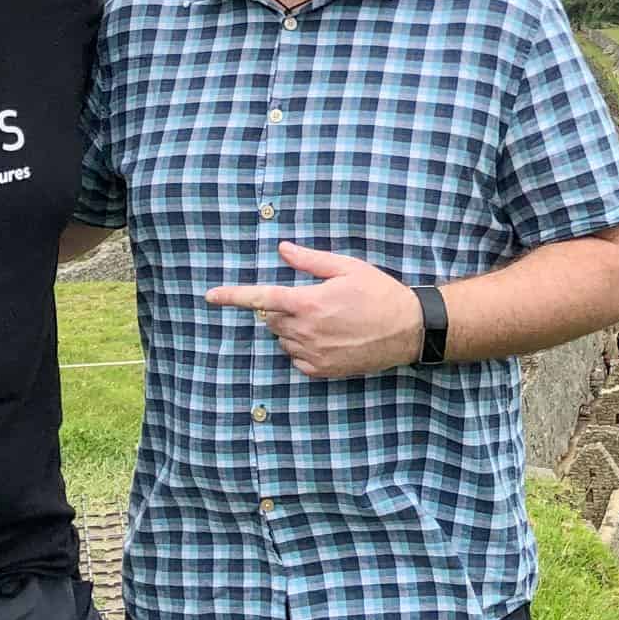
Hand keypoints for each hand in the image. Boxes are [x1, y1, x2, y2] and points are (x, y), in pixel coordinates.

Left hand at [207, 243, 424, 378]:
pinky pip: (296, 358)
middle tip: (313, 299)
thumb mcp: (348, 268)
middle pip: (272, 319)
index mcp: (308, 302)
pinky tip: (328, 338)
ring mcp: (312, 354)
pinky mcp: (321, 371)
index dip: (232, 296)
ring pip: (283, 339)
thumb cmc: (379, 293)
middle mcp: (305, 331)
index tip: (210, 296)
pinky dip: (303, 348)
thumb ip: (310, 260)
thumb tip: (282, 249)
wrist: (407, 330)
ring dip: (293, 328)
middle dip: (283, 308)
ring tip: (326, 320)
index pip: (261, 298)